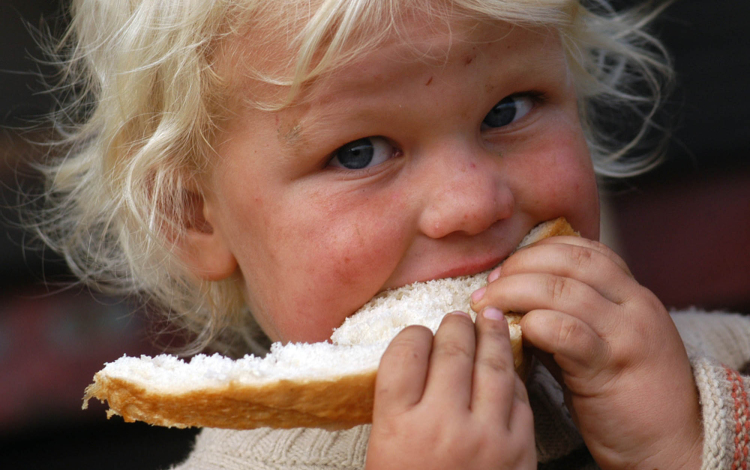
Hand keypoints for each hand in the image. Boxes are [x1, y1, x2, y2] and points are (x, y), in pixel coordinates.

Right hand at [365, 310, 535, 469]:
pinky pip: (519, 395)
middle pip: (450, 349)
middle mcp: (442, 425)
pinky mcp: (520, 450)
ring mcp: (487, 437)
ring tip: (487, 320)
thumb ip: (397, 407)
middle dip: (454, 326)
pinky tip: (506, 366)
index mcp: (398, 426)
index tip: (418, 336)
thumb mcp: (385, 453)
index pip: (405, 352)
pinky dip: (512, 375)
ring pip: (491, 363)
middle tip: (456, 319)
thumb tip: (415, 360)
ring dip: (489, 334)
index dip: (413, 335)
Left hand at [471, 236, 702, 469]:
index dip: (539, 251)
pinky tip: (514, 332)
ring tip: (486, 306)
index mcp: (634, 295)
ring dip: (513, 292)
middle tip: (489, 286)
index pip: (585, 249)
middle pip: (570, 261)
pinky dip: (533, 324)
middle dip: (520, 266)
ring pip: (561, 290)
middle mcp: (635, 306)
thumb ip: (567, 317)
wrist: (675, 444)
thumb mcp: (605, 343)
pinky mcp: (611, 366)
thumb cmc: (629, 396)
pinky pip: (566, 331)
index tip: (508, 268)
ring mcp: (627, 334)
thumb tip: (511, 302)